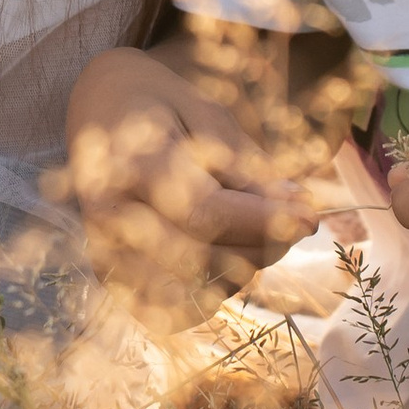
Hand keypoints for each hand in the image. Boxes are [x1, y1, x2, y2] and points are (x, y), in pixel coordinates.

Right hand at [65, 47, 339, 327]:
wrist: (99, 100)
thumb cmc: (160, 100)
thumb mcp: (205, 111)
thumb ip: (244, 162)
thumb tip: (295, 208)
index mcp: (130, 161)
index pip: (204, 211)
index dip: (262, 220)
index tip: (309, 215)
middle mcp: (108, 211)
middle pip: (197, 257)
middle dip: (260, 246)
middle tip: (293, 222)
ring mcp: (102, 246)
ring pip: (184, 290)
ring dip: (237, 271)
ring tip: (258, 232)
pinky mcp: (108, 270)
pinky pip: (165, 308)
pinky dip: (206, 293)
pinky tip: (227, 257)